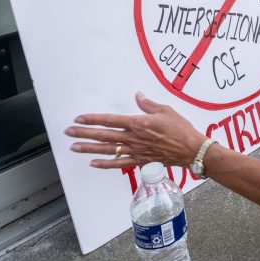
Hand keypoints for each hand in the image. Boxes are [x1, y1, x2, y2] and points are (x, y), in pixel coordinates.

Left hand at [66, 92, 204, 168]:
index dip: (93, 119)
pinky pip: (119, 163)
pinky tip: (93, 163)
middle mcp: (133, 138)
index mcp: (138, 123)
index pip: (110, 120)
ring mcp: (135, 150)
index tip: (79, 118)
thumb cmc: (180, 128)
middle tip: (68, 132)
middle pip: (104, 136)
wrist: (191, 149)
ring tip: (74, 147)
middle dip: (84, 133)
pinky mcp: (140, 160)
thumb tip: (138, 95)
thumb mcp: (165, 110)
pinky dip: (105, 164)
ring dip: (89, 148)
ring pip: (107, 150)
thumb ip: (148, 104)